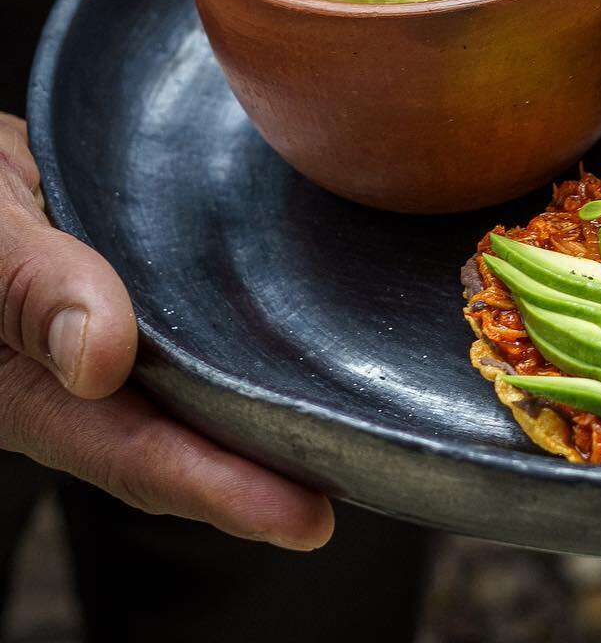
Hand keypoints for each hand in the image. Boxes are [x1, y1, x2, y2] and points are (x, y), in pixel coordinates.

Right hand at [0, 113, 332, 547]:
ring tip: (358, 437)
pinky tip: (313, 357)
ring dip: (270, 424)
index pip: (138, 455)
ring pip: (201, 402)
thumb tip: (98, 360)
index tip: (306, 517)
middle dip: (269, 476)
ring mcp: (117, 350)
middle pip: (184, 445)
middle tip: (365, 477)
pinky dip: (257, 361)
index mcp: (30, 388)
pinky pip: (206, 346)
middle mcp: (79, 385)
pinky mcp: (146, 308)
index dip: (223, 492)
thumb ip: (29, 285)